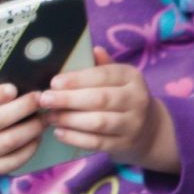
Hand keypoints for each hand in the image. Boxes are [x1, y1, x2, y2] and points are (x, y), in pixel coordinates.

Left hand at [38, 47, 179, 173]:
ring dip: (69, 120)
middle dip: (68, 99)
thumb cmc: (121, 96)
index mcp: (132, 77)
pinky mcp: (125, 144)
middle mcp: (137, 99)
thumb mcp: (117, 78)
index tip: (53, 82)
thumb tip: (92, 49)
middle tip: (44, 100)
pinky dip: (75, 138)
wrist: (148, 129)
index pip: (103, 75)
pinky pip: (97, 142)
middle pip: (100, 99)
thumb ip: (102, 65)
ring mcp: (133, 124)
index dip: (77, 79)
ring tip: (49, 117)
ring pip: (98, 122)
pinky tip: (59, 133)